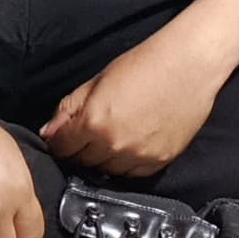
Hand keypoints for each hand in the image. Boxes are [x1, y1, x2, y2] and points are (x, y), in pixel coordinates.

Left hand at [41, 34, 226, 177]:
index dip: (59, 142)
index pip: (61, 148)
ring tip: (114, 137)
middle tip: (91, 133)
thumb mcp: (98, 80)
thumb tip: (49, 132)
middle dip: (81, 150)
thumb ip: (70, 108)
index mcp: (93, 121)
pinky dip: (127, 163)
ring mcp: (138, 156)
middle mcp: (113, 144)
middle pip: (82, 163)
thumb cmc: (145, 64)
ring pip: (107, 171)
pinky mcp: (159, 161)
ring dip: (104, 159)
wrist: (189, 64)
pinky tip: (132, 144)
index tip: (64, 138)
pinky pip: (133, 174)